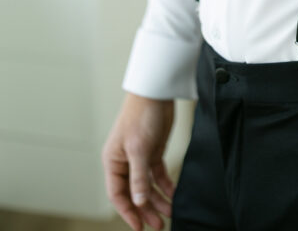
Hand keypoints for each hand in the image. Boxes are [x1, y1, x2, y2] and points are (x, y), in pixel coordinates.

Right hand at [102, 92, 174, 230]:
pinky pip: (158, 174)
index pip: (118, 194)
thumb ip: (138, 177)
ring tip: (169, 215)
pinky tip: (173, 195)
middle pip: (134, 193)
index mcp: (113, 161)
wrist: (155, 92)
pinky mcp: (154, 151)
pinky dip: (165, 185)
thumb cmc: (140, 116)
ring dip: (157, 200)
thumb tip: (138, 203)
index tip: (139, 227)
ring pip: (147, 186)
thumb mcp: (139, 149)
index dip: (128, 212)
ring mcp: (140, 157)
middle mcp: (125, 162)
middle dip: (146, 210)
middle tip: (158, 226)